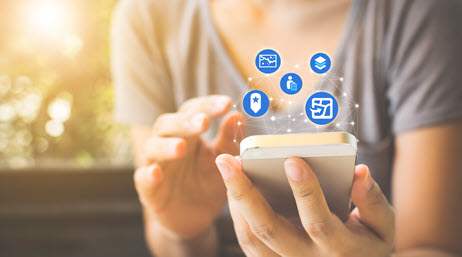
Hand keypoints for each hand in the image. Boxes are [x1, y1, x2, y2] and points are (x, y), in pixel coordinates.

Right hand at [134, 95, 245, 238]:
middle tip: (203, 122)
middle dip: (185, 122)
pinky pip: (142, 178)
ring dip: (166, 146)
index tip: (227, 103)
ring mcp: (156, 164)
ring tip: (182, 148)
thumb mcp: (223, 160)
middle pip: (168, 124)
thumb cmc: (208, 181)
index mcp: (188, 133)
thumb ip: (228, 139)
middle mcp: (168, 143)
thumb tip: (238, 116)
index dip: (208, 105)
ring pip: (153, 147)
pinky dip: (148, 174)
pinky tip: (157, 172)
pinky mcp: (148, 189)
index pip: (193, 111)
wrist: (195, 216)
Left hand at [215, 154, 394, 256]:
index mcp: (339, 249)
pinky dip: (237, 214)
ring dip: (235, 201)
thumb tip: (359, 172)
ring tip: (226, 168)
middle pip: (269, 230)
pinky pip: (248, 242)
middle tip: (228, 160)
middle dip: (245, 193)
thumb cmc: (368, 244)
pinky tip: (233, 188)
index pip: (318, 222)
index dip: (306, 192)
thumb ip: (373, 201)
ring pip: (252, 237)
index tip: (293, 160)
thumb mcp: (382, 227)